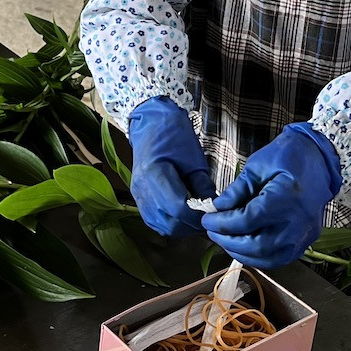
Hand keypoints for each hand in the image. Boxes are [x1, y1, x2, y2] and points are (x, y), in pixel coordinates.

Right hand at [127, 96, 215, 236]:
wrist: (151, 123)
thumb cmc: (174, 135)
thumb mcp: (193, 158)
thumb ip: (203, 186)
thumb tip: (214, 208)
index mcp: (154, 174)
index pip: (177, 207)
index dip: (197, 215)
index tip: (212, 213)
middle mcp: (141, 188)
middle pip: (168, 222)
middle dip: (191, 224)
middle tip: (208, 217)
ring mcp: (137, 194)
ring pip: (161, 225)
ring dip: (181, 227)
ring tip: (196, 218)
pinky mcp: (138, 197)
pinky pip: (154, 221)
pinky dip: (170, 223)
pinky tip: (182, 216)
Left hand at [200, 123, 341, 268]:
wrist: (321, 158)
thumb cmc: (290, 156)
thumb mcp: (258, 165)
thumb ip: (238, 190)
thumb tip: (219, 207)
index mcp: (285, 199)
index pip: (247, 221)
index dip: (223, 223)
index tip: (207, 218)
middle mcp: (297, 222)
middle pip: (257, 245)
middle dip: (228, 241)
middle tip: (212, 230)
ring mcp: (304, 234)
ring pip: (268, 257)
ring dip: (242, 252)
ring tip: (225, 239)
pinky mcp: (307, 240)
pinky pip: (280, 258)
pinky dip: (259, 257)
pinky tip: (245, 247)